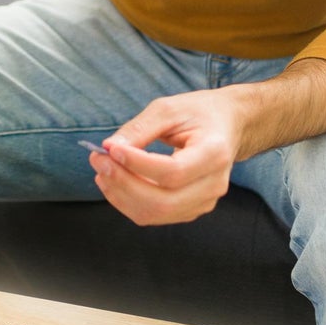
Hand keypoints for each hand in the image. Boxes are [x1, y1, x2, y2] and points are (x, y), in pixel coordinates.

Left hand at [87, 89, 246, 225]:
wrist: (227, 125)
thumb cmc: (198, 113)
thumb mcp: (168, 109)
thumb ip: (139, 129)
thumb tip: (108, 148)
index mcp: (214, 153)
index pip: (173, 172)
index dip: (137, 164)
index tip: (111, 149)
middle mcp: (214, 184)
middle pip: (163, 201)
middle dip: (123, 183)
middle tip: (98, 160)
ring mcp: (205, 201)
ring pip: (156, 213)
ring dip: (121, 195)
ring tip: (102, 170)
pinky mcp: (191, 208)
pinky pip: (155, 215)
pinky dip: (128, 202)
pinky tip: (114, 182)